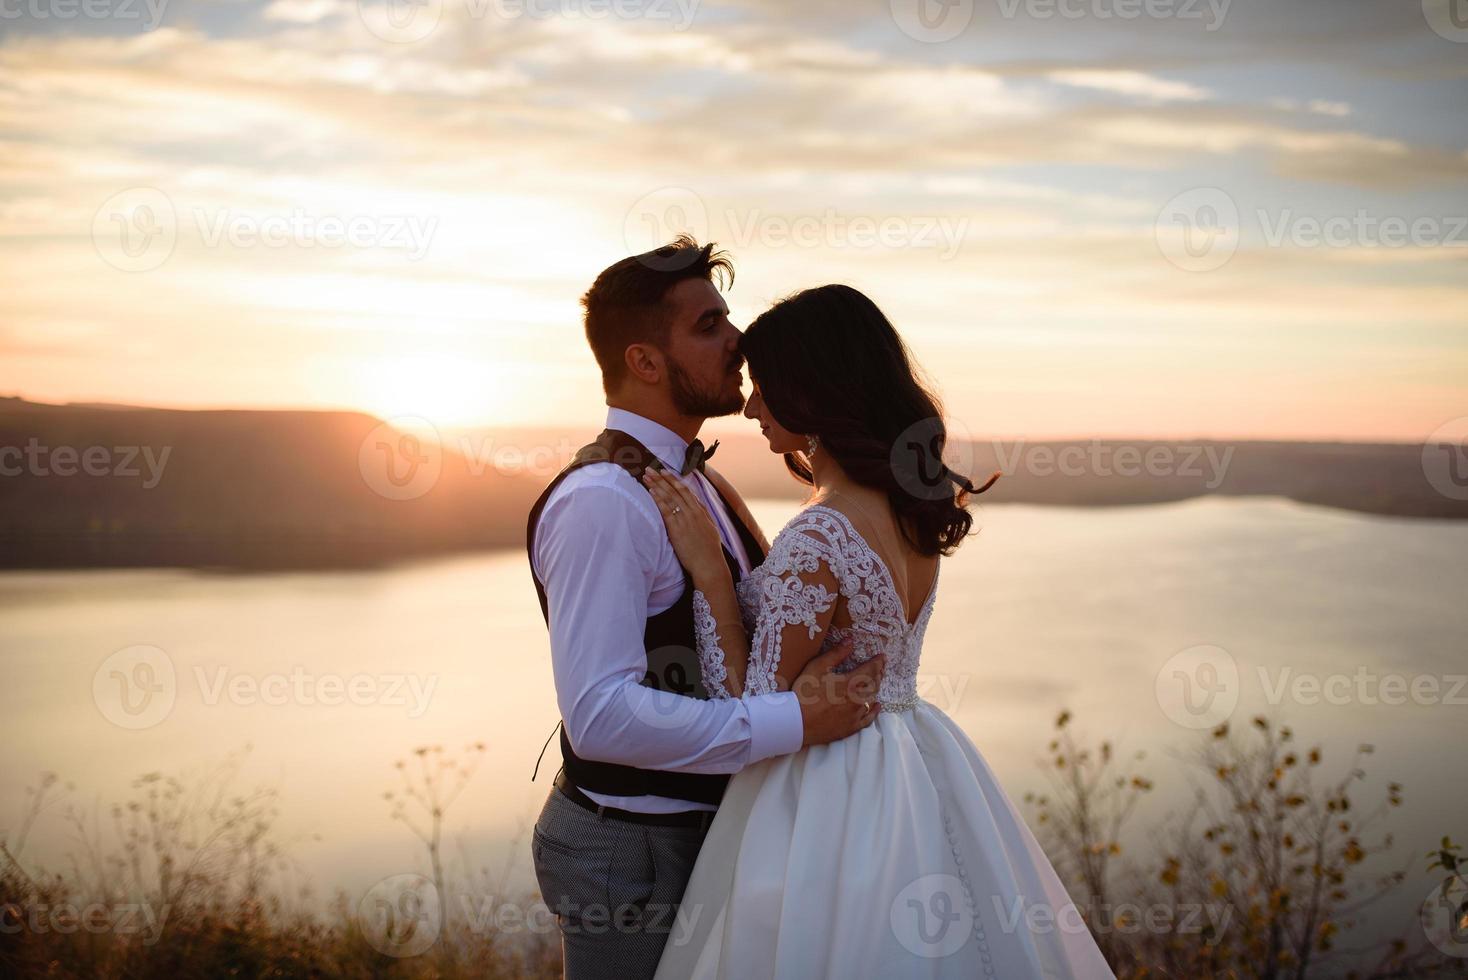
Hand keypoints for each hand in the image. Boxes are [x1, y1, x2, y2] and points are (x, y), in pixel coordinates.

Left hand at [641, 467, 726, 582]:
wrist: (709, 564)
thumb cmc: (710, 551)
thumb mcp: (710, 530)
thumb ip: (703, 517)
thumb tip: (697, 508)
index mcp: (701, 512)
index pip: (686, 491)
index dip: (674, 480)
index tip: (665, 472)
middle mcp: (693, 512)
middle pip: (675, 490)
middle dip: (662, 478)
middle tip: (650, 468)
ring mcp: (685, 519)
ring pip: (670, 497)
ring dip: (657, 485)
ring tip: (647, 476)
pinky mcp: (677, 529)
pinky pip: (666, 510)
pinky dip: (658, 499)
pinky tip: (651, 491)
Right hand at [791, 640, 884, 746]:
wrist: (797, 721)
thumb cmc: (805, 692)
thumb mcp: (817, 667)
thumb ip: (836, 653)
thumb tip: (850, 641)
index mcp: (850, 683)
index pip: (870, 670)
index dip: (878, 662)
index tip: (882, 657)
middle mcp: (857, 699)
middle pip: (874, 684)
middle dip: (879, 673)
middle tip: (881, 666)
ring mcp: (855, 714)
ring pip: (872, 698)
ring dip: (876, 687)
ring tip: (877, 680)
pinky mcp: (851, 727)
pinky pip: (868, 718)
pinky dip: (874, 710)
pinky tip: (876, 705)